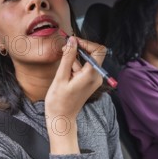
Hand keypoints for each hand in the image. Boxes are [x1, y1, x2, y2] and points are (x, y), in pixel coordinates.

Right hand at [45, 36, 105, 153]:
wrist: (61, 118)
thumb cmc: (59, 101)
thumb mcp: (61, 77)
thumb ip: (67, 57)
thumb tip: (72, 40)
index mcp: (91, 75)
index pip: (98, 50)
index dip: (87, 43)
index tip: (73, 42)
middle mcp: (95, 76)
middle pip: (93, 54)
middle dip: (78, 49)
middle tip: (64, 50)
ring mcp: (93, 80)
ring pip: (86, 61)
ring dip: (74, 58)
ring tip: (62, 66)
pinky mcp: (88, 82)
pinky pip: (83, 68)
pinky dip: (74, 65)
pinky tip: (65, 72)